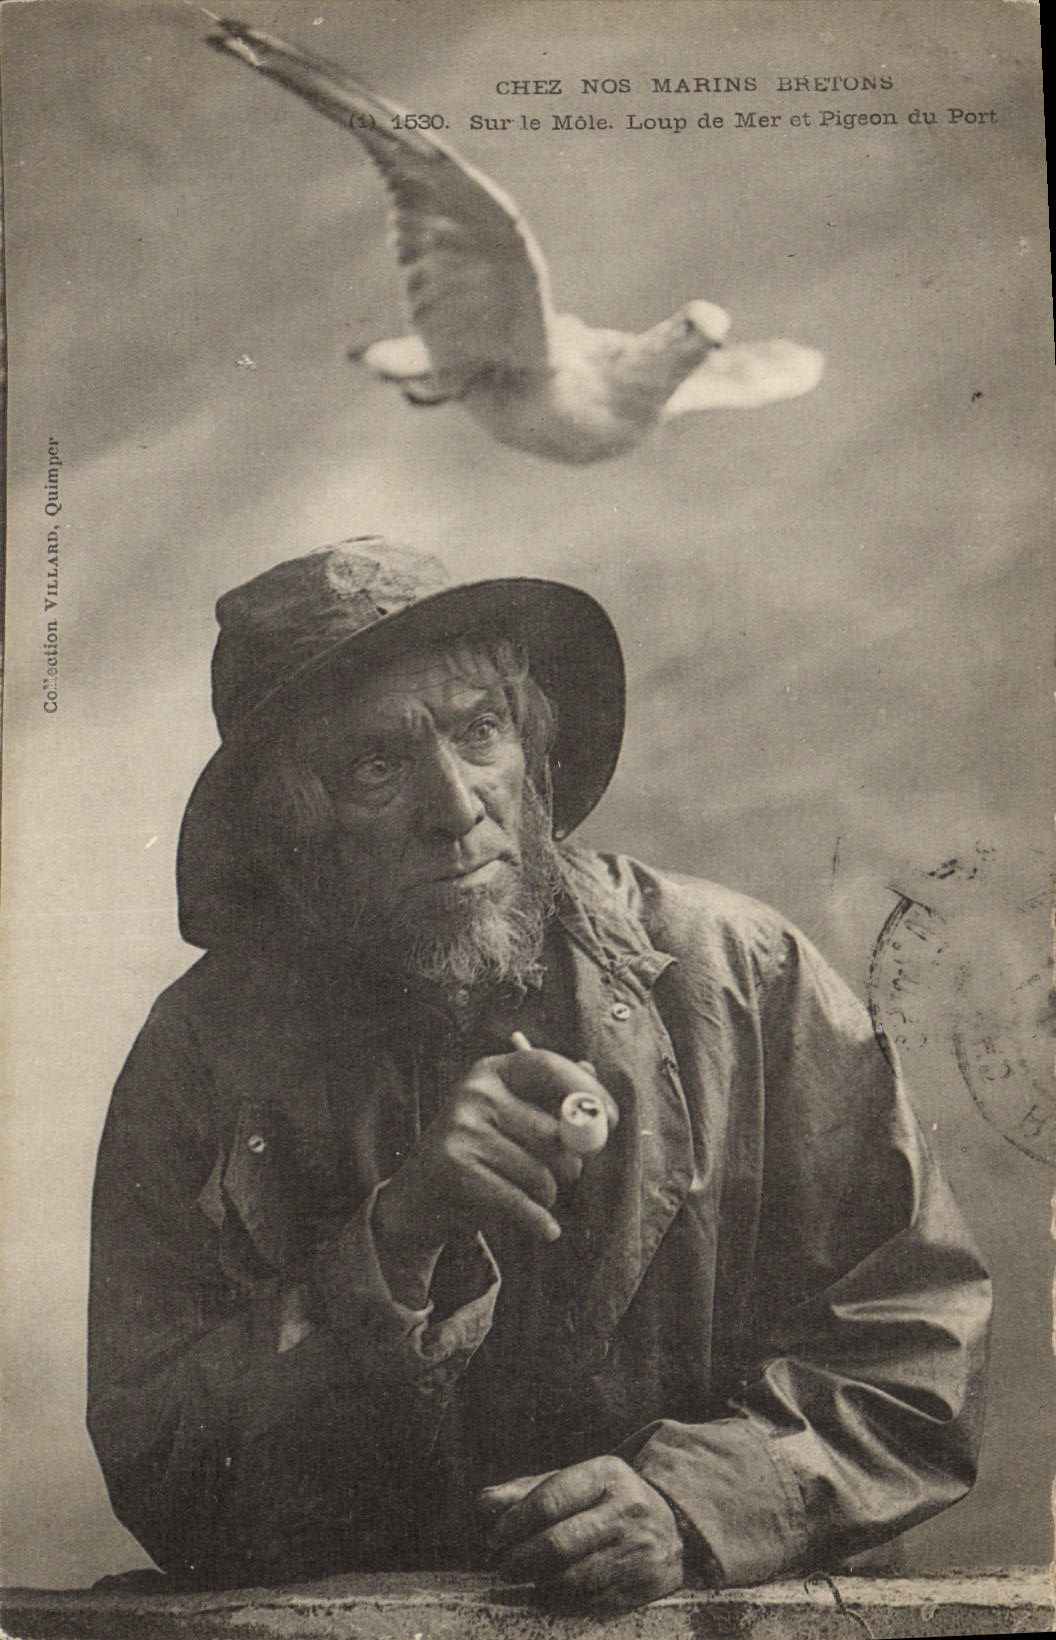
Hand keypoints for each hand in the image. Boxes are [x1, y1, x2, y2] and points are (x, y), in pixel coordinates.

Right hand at [373, 1049, 618, 1256]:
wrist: (419, 1198)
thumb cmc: (479, 1153)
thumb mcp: (508, 1116)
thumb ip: (547, 1096)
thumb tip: (591, 1068)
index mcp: (491, 1071)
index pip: (547, 1066)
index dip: (587, 1091)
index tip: (612, 1119)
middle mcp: (474, 1093)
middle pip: (552, 1131)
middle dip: (571, 1162)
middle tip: (569, 1175)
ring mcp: (460, 1128)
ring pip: (539, 1172)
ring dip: (549, 1194)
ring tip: (537, 1197)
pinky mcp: (454, 1167)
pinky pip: (518, 1199)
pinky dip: (538, 1220)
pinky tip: (546, 1228)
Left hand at [478, 1455, 683, 1610]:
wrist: (676, 1527)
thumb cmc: (609, 1500)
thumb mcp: (576, 1481)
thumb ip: (527, 1491)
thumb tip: (482, 1504)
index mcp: (606, 1475)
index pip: (550, 1500)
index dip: (515, 1523)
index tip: (495, 1536)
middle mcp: (624, 1511)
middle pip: (558, 1544)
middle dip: (520, 1559)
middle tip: (503, 1564)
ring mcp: (635, 1551)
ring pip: (571, 1579)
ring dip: (536, 1583)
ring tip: (521, 1578)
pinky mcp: (639, 1586)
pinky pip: (587, 1602)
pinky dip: (559, 1601)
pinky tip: (546, 1592)